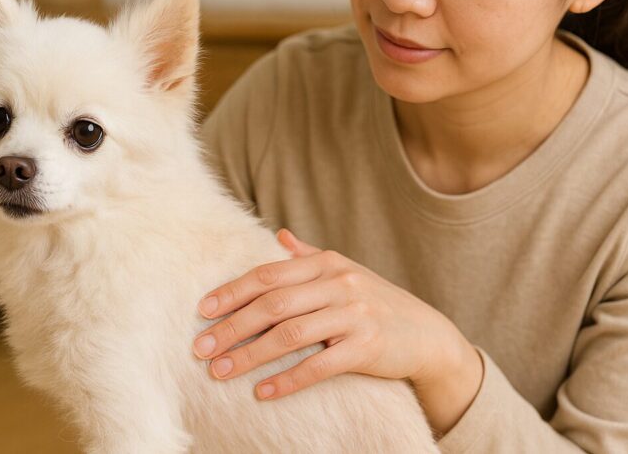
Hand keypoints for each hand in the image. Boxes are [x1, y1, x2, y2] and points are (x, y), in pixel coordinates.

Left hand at [191, 228, 471, 403]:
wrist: (426, 333)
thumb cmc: (376, 301)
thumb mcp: (345, 271)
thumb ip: (308, 256)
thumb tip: (278, 236)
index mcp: (326, 262)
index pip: (268, 275)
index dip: (232, 292)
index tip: (203, 310)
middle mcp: (339, 283)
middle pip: (272, 305)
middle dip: (232, 327)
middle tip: (201, 348)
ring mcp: (354, 314)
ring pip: (290, 334)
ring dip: (250, 355)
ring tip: (220, 372)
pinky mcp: (367, 347)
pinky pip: (319, 366)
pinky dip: (288, 380)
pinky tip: (263, 392)